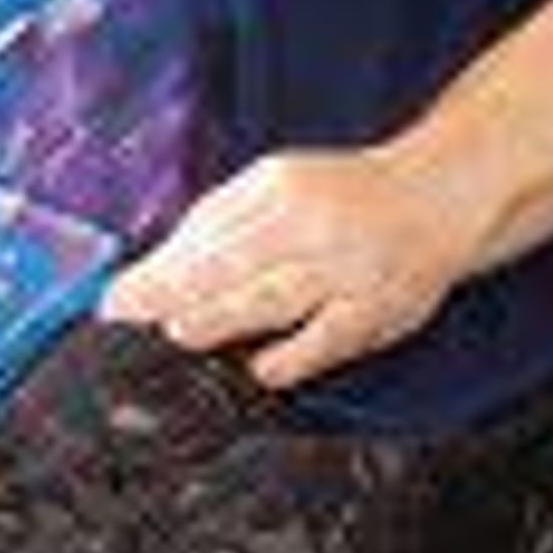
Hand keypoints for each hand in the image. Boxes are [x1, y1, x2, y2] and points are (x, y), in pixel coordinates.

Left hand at [101, 142, 483, 392]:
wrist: (439, 196)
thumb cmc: (344, 195)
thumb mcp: (277, 184)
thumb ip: (220, 220)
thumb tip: (160, 263)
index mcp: (285, 191)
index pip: (208, 237)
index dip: (157, 271)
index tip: (113, 298)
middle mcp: (318, 228)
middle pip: (235, 266)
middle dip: (174, 293)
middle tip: (128, 315)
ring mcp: (351, 271)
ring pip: (278, 300)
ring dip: (223, 318)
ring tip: (181, 331)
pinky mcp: (380, 310)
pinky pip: (333, 338)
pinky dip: (297, 356)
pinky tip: (262, 369)